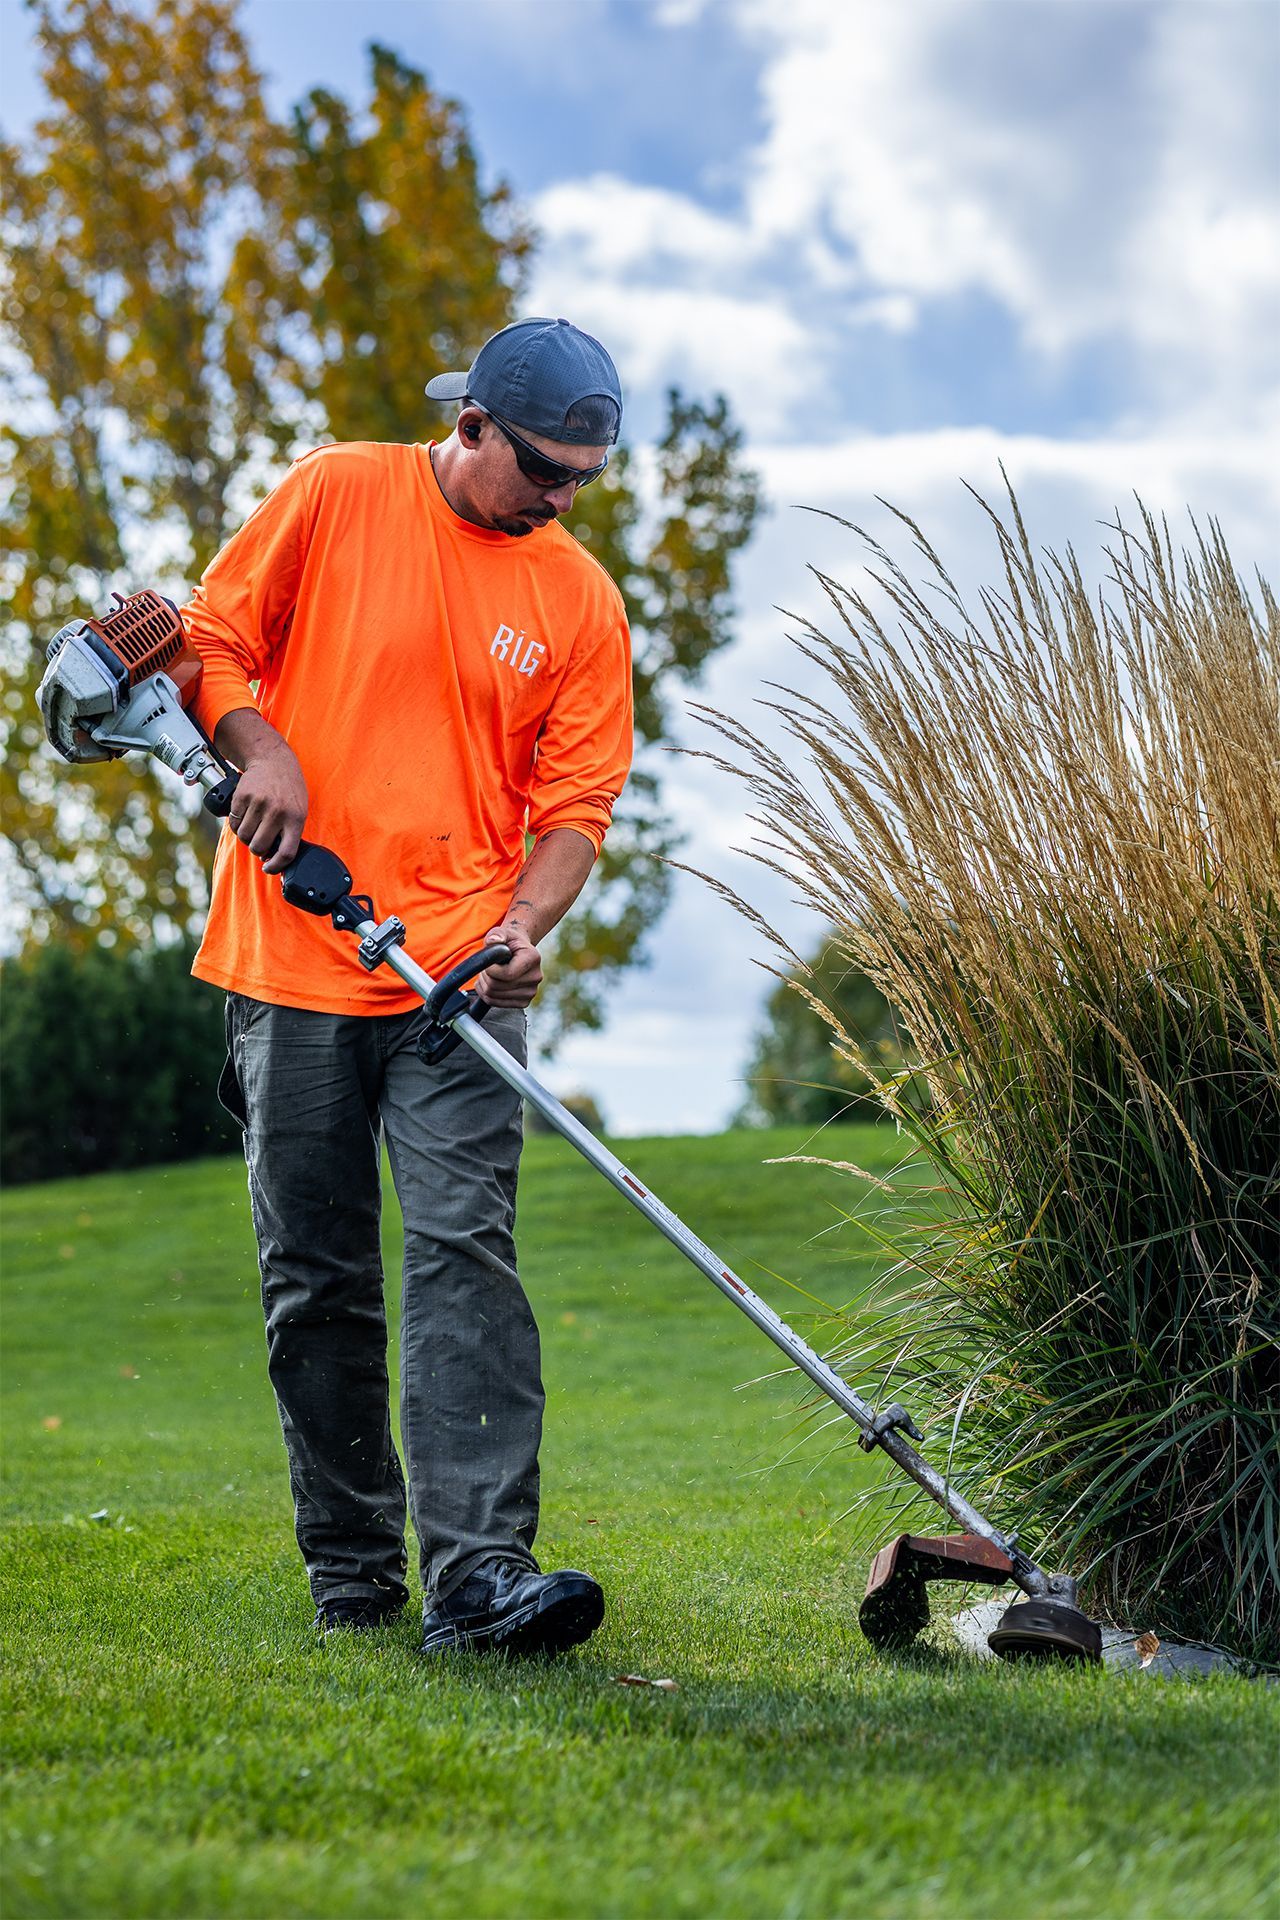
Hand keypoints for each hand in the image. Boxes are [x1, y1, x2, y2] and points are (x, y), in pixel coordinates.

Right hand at [227, 735, 307, 875]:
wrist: (272, 760)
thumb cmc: (287, 789)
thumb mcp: (298, 809)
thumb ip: (289, 832)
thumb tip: (272, 858)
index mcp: (295, 818)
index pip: (286, 853)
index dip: (275, 866)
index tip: (268, 868)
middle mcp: (277, 811)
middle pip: (259, 847)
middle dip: (257, 850)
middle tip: (259, 842)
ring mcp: (258, 804)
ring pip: (244, 837)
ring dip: (246, 837)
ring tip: (253, 826)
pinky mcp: (242, 797)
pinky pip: (234, 823)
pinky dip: (237, 824)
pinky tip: (245, 816)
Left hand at [475, 921, 542, 1007]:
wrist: (518, 952)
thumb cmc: (509, 942)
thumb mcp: (502, 932)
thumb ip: (497, 934)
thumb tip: (494, 940)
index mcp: (533, 959)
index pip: (507, 974)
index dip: (490, 970)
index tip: (488, 963)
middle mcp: (536, 977)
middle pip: (498, 986)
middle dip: (485, 976)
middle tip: (486, 967)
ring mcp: (531, 992)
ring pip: (494, 996)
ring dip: (484, 985)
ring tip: (489, 974)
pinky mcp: (524, 1002)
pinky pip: (496, 1003)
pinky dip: (487, 994)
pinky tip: (490, 983)